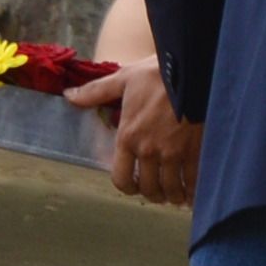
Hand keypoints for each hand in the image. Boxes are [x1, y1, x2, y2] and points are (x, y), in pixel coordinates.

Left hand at [76, 54, 196, 207]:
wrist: (193, 69)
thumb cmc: (157, 73)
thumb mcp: (123, 79)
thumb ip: (95, 92)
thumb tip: (69, 95)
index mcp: (128, 137)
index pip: (121, 178)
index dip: (127, 187)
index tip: (134, 186)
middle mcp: (149, 150)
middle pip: (149, 189)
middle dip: (152, 193)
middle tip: (158, 191)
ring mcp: (173, 153)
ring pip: (171, 190)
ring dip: (172, 196)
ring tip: (176, 194)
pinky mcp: (196, 151)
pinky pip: (193, 182)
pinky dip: (193, 191)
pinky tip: (194, 192)